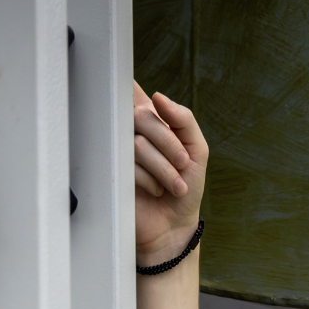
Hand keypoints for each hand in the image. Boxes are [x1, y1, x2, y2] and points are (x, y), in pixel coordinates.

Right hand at [132, 80, 207, 265]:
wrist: (174, 225)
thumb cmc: (186, 186)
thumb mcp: (197, 150)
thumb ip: (184, 120)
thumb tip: (158, 98)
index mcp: (150, 121)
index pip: (133, 92)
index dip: (128, 84)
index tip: (133, 86)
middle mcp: (131, 133)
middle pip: (143, 117)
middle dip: (169, 144)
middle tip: (183, 165)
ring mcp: (119, 153)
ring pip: (138, 144)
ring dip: (165, 169)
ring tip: (174, 186)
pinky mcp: (111, 174)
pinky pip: (130, 166)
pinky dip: (151, 181)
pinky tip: (155, 192)